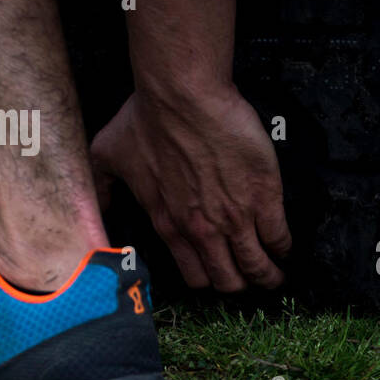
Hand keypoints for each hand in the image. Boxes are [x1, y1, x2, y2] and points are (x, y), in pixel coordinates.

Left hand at [91, 87, 290, 290]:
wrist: (183, 96)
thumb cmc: (148, 119)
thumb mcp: (109, 155)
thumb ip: (103, 186)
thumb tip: (96, 204)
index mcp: (168, 225)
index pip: (194, 276)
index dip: (209, 280)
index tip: (218, 272)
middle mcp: (202, 231)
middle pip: (229, 281)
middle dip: (241, 284)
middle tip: (251, 277)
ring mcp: (235, 218)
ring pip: (257, 267)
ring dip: (269, 276)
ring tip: (276, 274)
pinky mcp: (264, 199)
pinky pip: (279, 238)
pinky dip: (283, 245)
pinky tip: (284, 243)